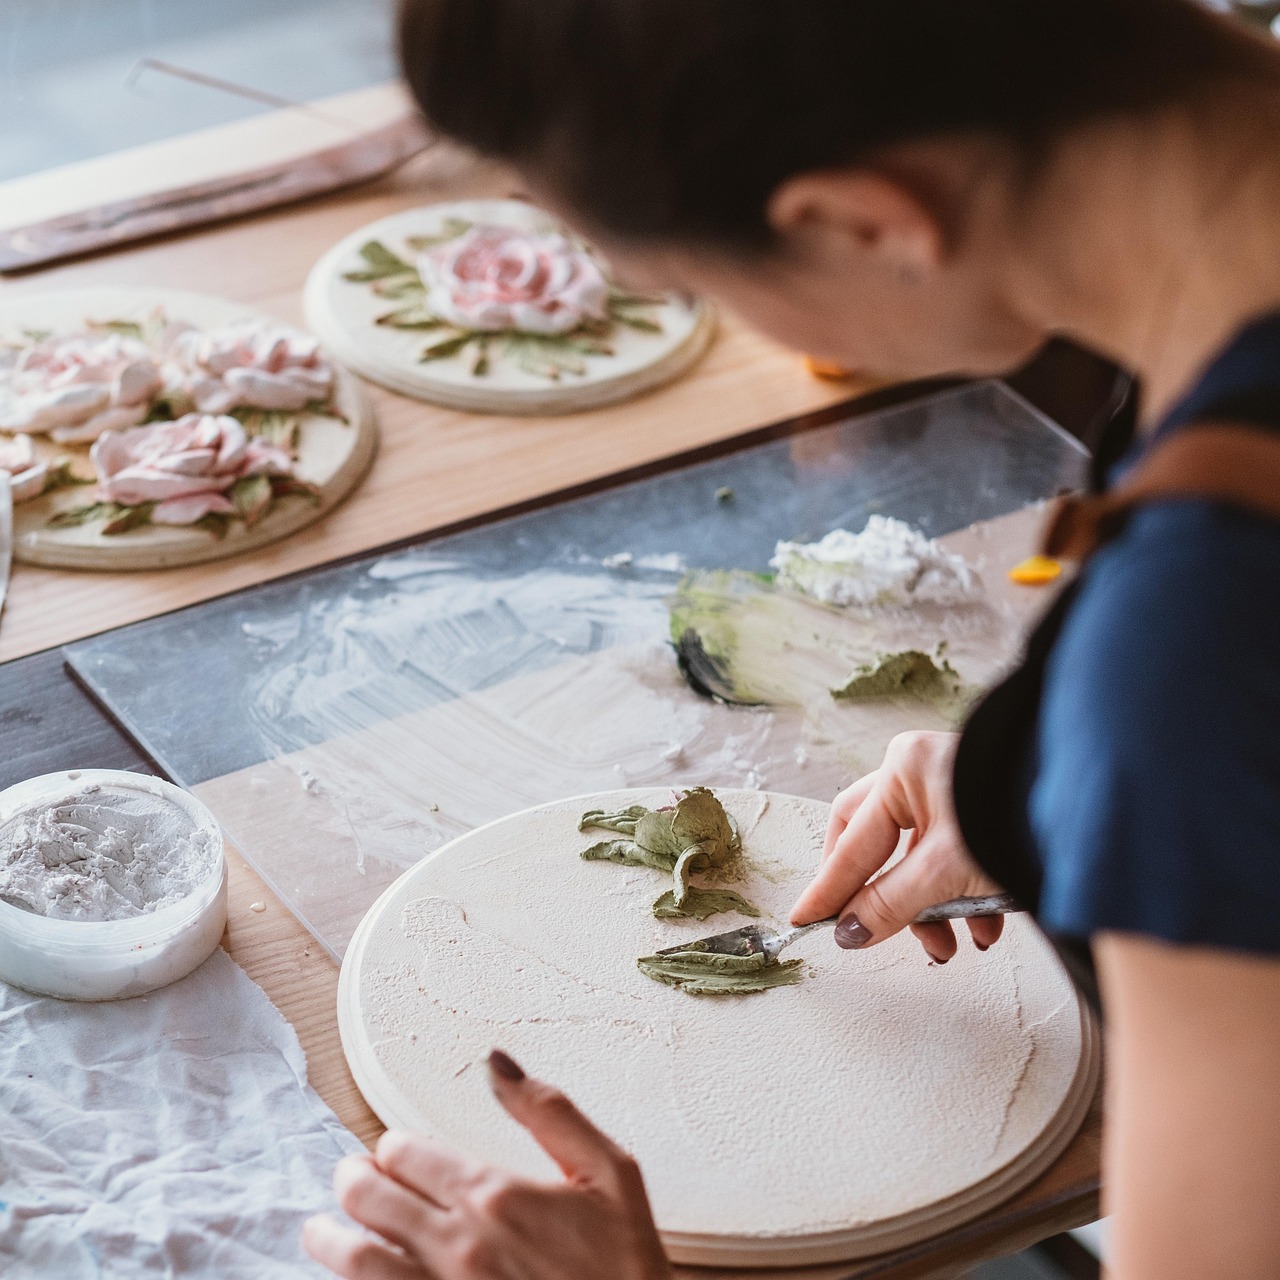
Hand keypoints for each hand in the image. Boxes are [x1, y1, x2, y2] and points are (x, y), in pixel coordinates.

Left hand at [303, 1050, 670, 1279]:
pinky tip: (353, 1277)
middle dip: (353, 1181)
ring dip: (329, 1240)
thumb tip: (498, 1064)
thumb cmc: (625, 1266)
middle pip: (369, 1200)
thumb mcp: (611, 1173)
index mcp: (495, 1195)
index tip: (397, 1152)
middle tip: (350, 1178)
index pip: (406, 1153)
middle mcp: (458, 1245)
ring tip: (320, 1230)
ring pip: (356, 1262)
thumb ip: (550, 1112)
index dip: (394, 1147)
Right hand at [789, 731, 1004, 962]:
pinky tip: (984, 930)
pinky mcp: (981, 814)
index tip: (805, 920)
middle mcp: (920, 772)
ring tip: (951, 945)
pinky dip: (961, 898)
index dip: (829, 888)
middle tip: (874, 929)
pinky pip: (951, 860)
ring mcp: (952, 790)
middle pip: (876, 845)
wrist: (1096, 809)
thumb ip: (891, 904)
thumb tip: (849, 932)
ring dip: (929, 908)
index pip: (851, 843)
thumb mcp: (945, 871)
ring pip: (917, 859)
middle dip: (883, 897)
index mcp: (902, 770)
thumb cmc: (1018, 819)